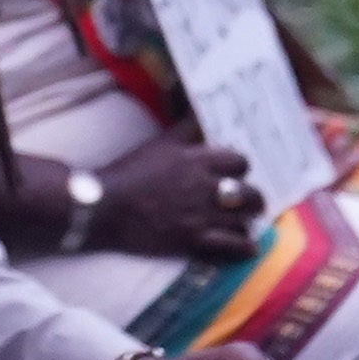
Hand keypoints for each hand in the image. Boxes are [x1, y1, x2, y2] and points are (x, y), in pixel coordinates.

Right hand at [94, 134, 261, 261]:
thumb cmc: (131, 171)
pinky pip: (231, 248)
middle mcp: (205, 189)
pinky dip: (244, 247)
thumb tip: (202, 111)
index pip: (240, 161)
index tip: (236, 172)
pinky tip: (248, 246)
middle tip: (248, 199)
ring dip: (248, 221)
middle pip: (249, 193)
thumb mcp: (161, 142)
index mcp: (198, 161)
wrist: (105, 207)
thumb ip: (187, 127)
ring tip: (246, 221)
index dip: (241, 167)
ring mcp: (201, 217)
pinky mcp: (192, 242)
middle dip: (252, 196)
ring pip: (244, 220)